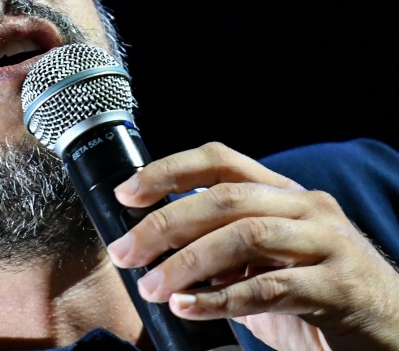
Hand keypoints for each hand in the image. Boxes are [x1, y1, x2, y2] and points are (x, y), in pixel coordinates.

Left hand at [106, 142, 398, 350]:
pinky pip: (271, 288)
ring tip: (152, 288)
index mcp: (284, 194)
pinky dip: (222, 299)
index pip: (220, 162)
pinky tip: (188, 309)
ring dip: (188, 262)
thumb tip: (153, 256)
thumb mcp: (266, 267)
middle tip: (125, 254)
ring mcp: (328, 245)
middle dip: (165, 224)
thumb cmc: (320, 299)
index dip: (168, 172)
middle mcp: (307, 208)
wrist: (395, 337)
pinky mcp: (339, 288)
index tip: (125, 194)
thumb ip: (220, 255)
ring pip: (246, 237)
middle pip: (224, 200)